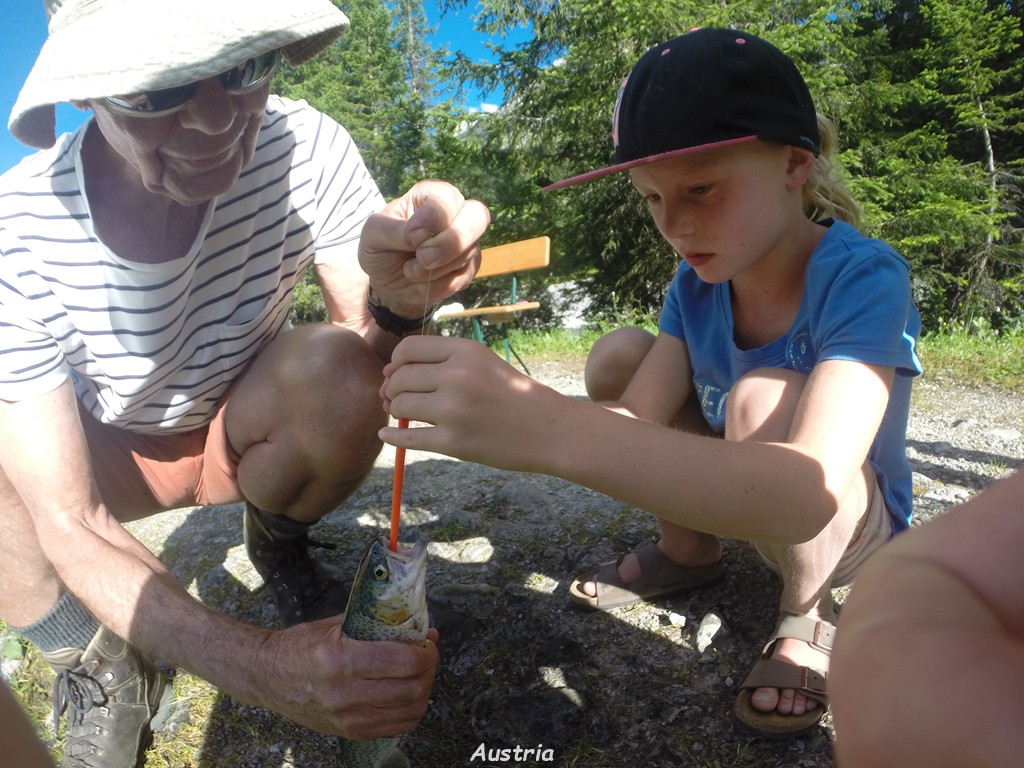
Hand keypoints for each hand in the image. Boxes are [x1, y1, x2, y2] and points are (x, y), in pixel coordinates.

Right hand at [255, 619, 439, 738]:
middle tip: (428, 658)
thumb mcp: (335, 625)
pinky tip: (407, 696)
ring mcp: (347, 718)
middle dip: (429, 671)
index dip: (426, 653)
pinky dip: (410, 712)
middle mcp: (346, 693)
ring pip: (408, 712)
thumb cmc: (298, 645)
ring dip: (424, 692)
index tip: (429, 644)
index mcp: (342, 660)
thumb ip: (374, 625)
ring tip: (420, 675)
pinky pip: (395, 728)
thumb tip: (415, 628)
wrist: (265, 675)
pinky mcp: (348, 732)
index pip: (403, 661)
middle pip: (411, 689)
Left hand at [359, 180, 489, 317]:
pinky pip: (465, 276)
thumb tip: (419, 236)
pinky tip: (424, 281)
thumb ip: (392, 230)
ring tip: (410, 270)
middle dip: (451, 242)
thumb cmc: (381, 249)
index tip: (410, 237)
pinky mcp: (470, 266)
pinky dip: (440, 285)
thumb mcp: (373, 234)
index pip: (446, 198)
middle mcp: (456, 213)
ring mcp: (467, 240)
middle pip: (478, 216)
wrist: (388, 283)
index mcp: (431, 195)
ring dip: (435, 269)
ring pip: (468, 252)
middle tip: (423, 258)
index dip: (432, 218)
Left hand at [379, 336, 562, 470]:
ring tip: (404, 416)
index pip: (408, 349)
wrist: (549, 430)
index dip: (396, 363)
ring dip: (396, 412)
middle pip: (400, 379)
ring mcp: (454, 410)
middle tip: (397, 399)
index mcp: (465, 351)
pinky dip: (392, 437)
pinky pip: (407, 438)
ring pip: (400, 406)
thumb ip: (443, 362)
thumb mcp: (483, 362)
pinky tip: (388, 435)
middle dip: (393, 390)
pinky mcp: (453, 442)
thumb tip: (390, 374)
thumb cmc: (515, 395)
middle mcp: (457, 377)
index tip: (397, 374)